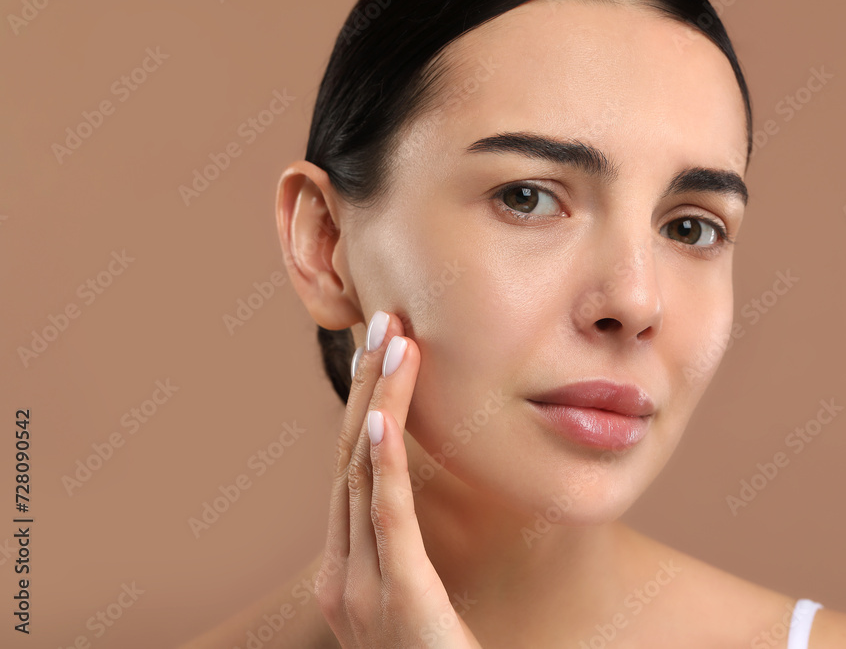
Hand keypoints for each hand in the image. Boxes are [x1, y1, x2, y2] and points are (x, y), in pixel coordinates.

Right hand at [314, 310, 481, 648]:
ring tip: (395, 341)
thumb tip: (415, 507)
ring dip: (379, 402)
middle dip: (368, 386)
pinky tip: (383, 414)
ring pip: (364, 474)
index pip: (352, 471)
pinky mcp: (395, 599)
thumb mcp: (417, 608)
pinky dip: (381, 462)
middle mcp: (341, 574)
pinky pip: (385, 517)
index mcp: (346, 572)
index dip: (365, 407)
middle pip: (350, 458)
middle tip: (384, 322)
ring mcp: (359, 589)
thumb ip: (407, 561)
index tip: (380, 353)